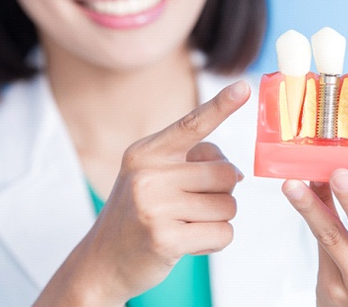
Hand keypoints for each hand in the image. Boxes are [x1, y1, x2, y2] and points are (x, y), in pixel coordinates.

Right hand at [35, 80, 249, 305]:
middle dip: (223, 191)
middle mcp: (148, 175)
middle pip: (225, 173)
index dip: (221, 106)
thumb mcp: (155, 176)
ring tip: (188, 223)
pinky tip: (190, 242)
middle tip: (199, 203)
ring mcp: (154, 207)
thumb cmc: (138, 212)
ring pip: (228, 205)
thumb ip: (195, 163)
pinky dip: (215, 240)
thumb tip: (237, 172)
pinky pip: (223, 234)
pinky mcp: (165, 240)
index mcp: (146, 153)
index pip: (191, 125)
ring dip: (218, 217)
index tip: (244, 86)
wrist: (102, 260)